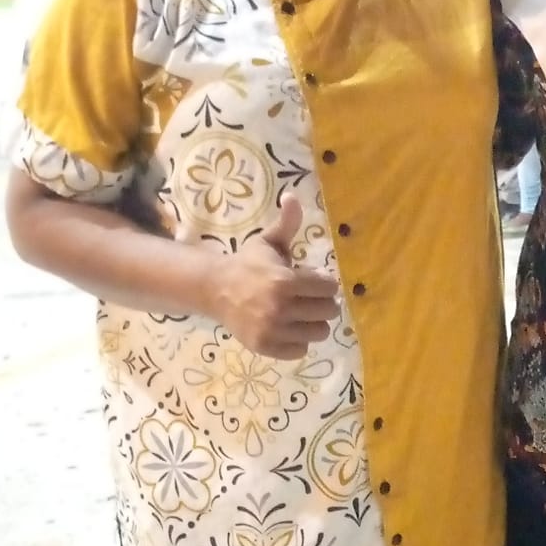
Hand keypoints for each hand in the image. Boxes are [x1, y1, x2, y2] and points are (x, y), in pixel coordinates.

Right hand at [206, 196, 342, 359]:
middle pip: (329, 311)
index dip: (325, 283)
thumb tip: (292, 195)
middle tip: (309, 297)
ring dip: (314, 322)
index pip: (329, 287)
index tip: (313, 280)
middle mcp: (281, 308)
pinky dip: (298, 341)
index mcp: (285, 281)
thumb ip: (286, 223)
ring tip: (301, 313)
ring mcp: (273, 330)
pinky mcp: (266, 347)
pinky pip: (301, 350)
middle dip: (322, 302)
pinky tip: (288, 327)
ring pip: (319, 332)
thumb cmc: (248, 264)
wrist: (216, 290)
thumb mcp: (268, 241)